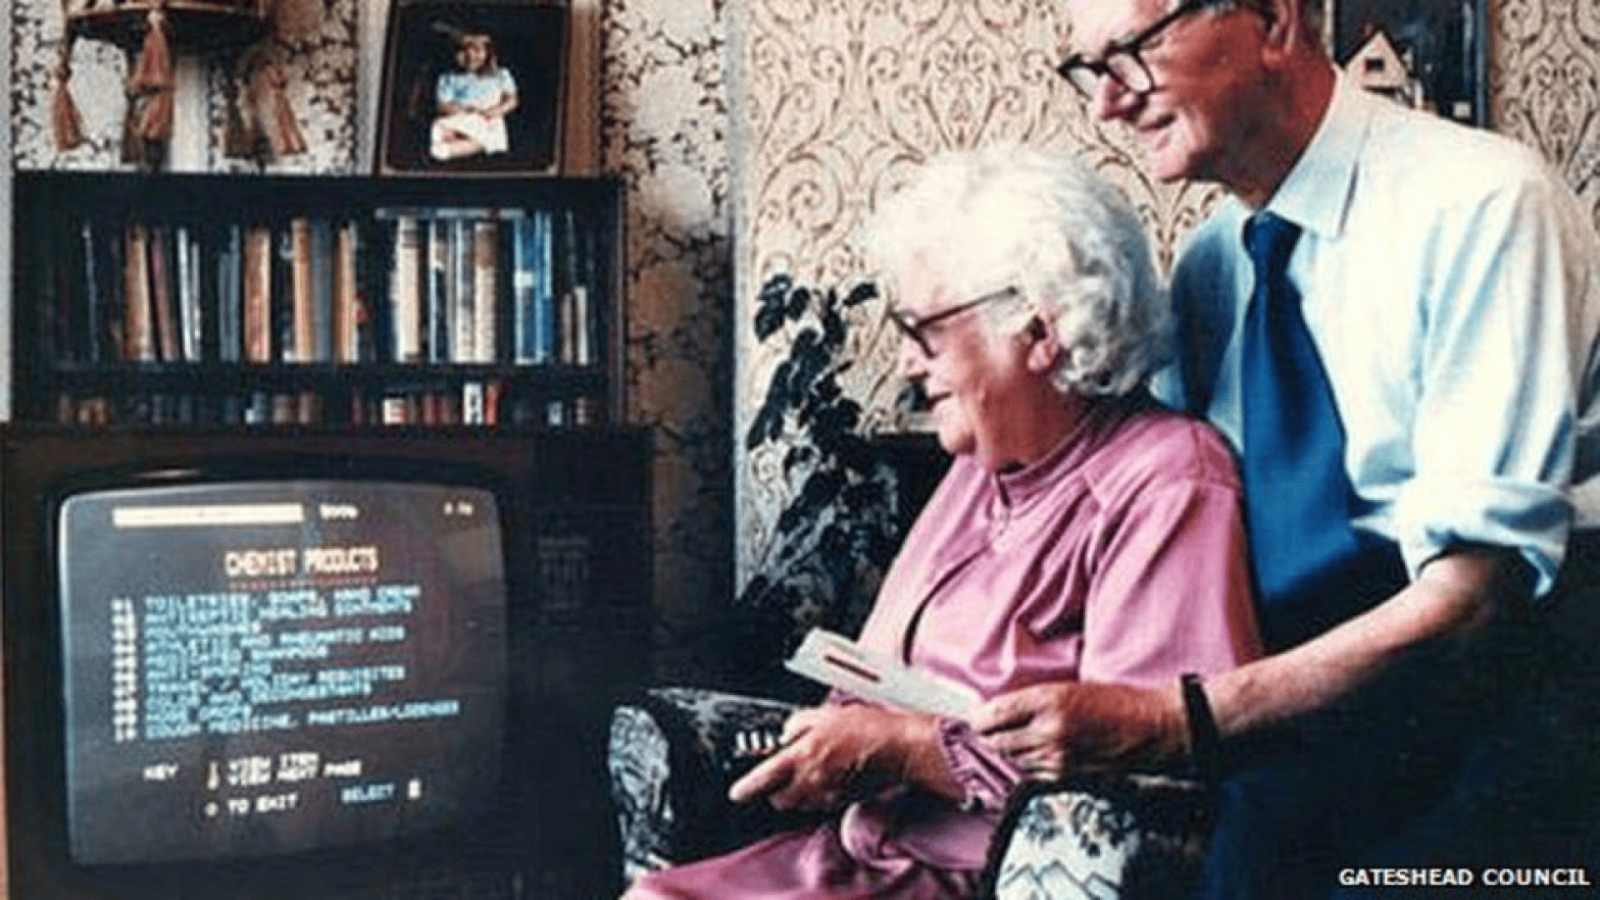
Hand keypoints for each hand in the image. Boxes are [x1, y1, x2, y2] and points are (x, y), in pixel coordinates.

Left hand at [727, 705, 935, 811]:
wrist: (898, 748)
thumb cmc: (866, 728)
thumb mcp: (824, 714)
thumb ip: (797, 725)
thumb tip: (786, 734)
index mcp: (801, 757)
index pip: (762, 780)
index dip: (745, 788)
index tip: (737, 792)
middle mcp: (811, 782)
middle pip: (778, 800)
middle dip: (774, 790)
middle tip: (781, 773)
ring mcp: (827, 796)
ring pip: (798, 805)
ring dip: (796, 793)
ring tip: (809, 772)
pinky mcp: (841, 802)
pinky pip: (819, 804)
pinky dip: (816, 795)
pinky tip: (829, 776)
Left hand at [972, 681, 1186, 779]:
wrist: (1153, 728)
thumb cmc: (1116, 701)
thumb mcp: (1070, 686)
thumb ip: (1033, 699)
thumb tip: (996, 708)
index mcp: (1049, 699)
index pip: (993, 714)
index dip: (980, 716)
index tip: (978, 715)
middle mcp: (1050, 731)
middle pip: (996, 741)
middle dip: (990, 735)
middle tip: (991, 728)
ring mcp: (1058, 758)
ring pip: (1012, 759)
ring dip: (1010, 750)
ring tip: (1019, 738)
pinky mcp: (1067, 777)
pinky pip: (1032, 773)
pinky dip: (1030, 764)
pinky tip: (1040, 752)